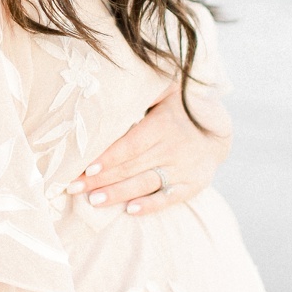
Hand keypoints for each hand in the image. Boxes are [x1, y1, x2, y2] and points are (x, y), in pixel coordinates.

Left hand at [66, 81, 231, 215]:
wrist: (218, 131)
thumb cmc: (178, 110)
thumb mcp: (167, 93)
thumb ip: (144, 91)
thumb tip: (114, 81)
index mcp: (163, 125)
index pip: (131, 144)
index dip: (109, 157)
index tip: (85, 167)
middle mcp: (173, 148)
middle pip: (131, 167)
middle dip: (101, 179)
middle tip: (74, 187)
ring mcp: (183, 169)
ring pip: (145, 184)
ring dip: (118, 194)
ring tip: (93, 201)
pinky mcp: (192, 185)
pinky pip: (168, 198)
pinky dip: (150, 205)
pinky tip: (129, 211)